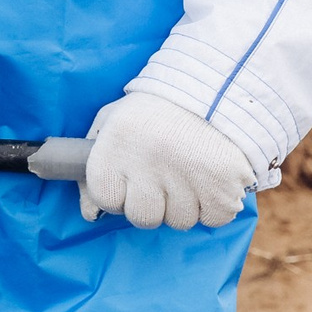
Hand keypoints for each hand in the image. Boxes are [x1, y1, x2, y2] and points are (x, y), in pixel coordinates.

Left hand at [79, 93, 251, 229]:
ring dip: (183, 204)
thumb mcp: (112, 122)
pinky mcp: (222, 190)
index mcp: (116, 146)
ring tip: (187, 170)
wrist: (212, 90)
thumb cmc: (154, 111)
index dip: (116, 193)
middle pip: (142, 218)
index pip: (105, 199)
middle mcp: (148, 164)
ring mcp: (187, 179)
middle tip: (161, 177)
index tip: (128, 179)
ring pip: (179, 221)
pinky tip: (209, 178)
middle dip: (150, 204)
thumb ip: (91, 168)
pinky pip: (213, 219)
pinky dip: (213, 205)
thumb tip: (89, 214)